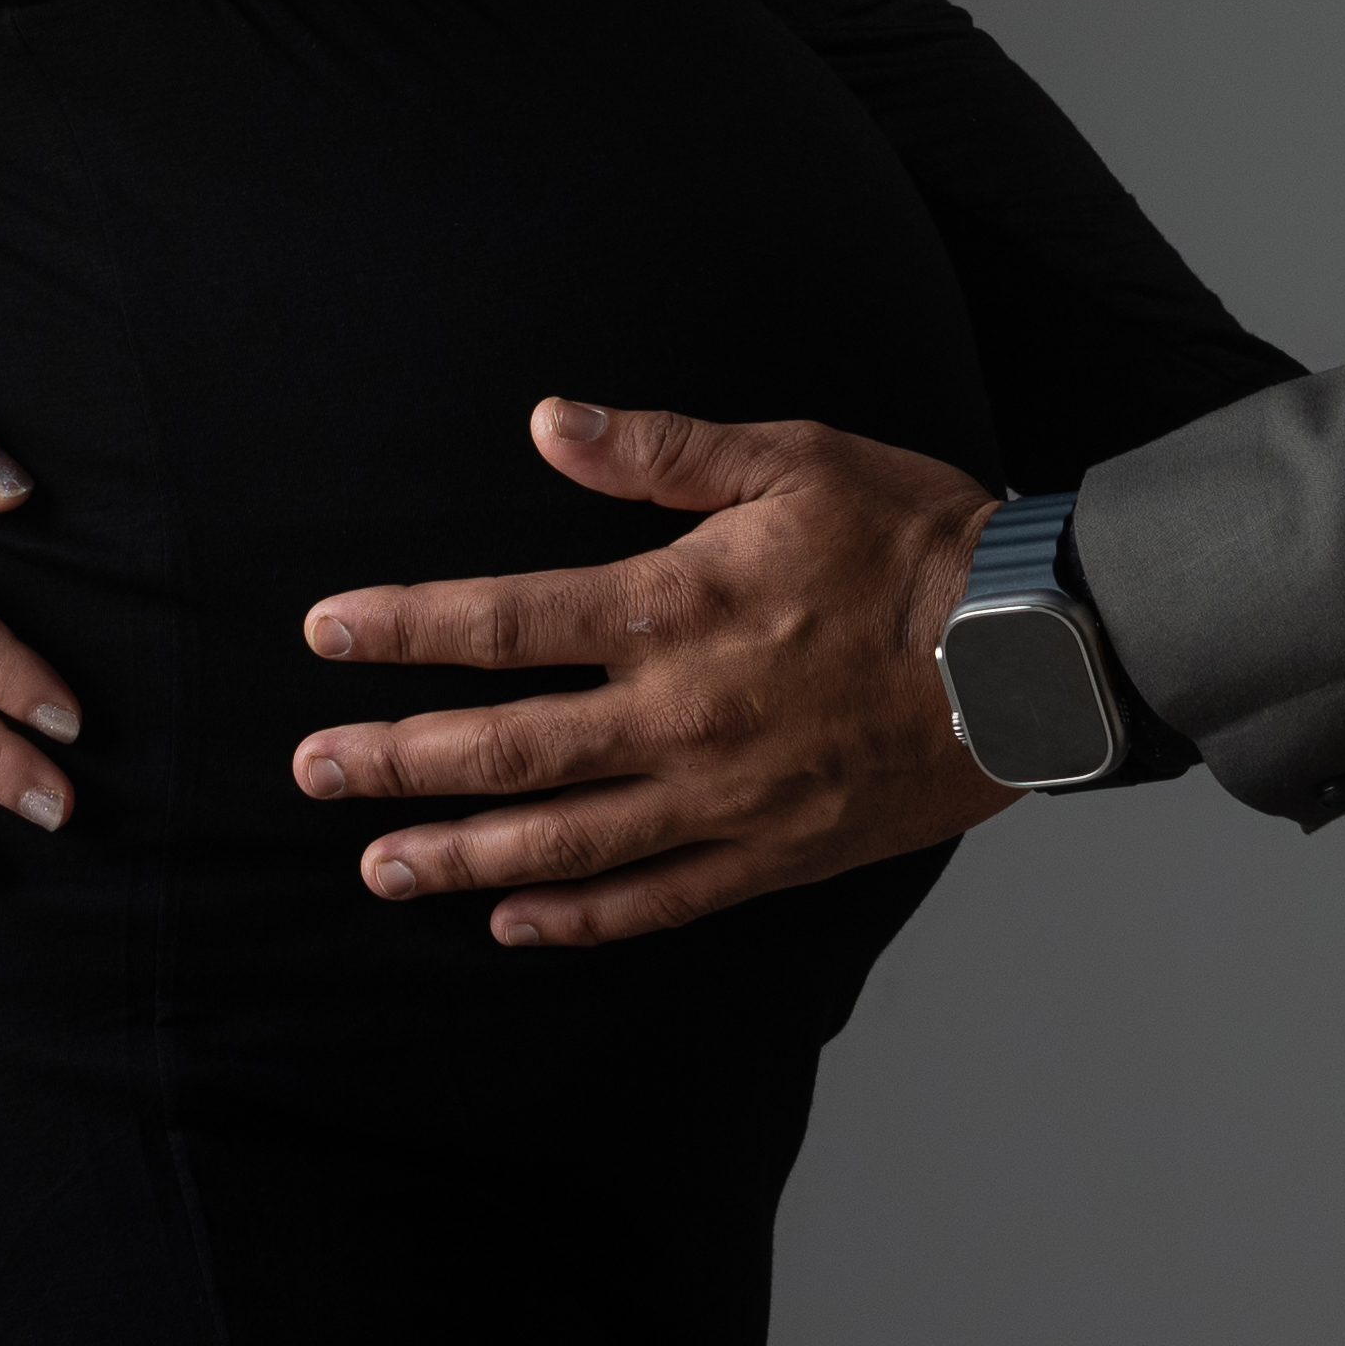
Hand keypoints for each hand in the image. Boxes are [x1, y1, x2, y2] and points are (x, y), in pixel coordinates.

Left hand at [288, 400, 1010, 946]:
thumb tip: (547, 423)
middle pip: (507, 747)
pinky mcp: (773, 854)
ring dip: (458, 854)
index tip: (325, 635)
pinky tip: (511, 922)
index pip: (503, 622)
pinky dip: (575, 918)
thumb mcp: (791, 458)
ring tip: (376, 865)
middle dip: (396, 759)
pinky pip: (655, 900)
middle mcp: (681, 717)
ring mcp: (724, 799)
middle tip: (312, 772)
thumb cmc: (916, 538)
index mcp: (675, 609)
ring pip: (563, 840)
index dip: (404, 629)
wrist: (1032, 650)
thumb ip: (660, 451)